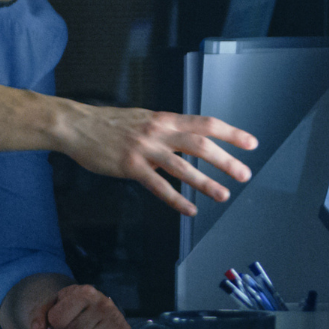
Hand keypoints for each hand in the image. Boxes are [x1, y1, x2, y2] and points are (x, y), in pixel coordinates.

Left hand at [0, 274, 128, 328]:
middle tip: (72, 327)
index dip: (55, 324)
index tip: (62, 320)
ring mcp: (114, 317)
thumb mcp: (54, 304)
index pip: (57, 320)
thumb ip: (40, 315)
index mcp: (84, 292)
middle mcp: (102, 303)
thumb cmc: (71, 305)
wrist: (96, 303)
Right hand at [59, 106, 256, 215]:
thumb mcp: (144, 119)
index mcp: (165, 118)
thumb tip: (189, 141)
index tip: (251, 143)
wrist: (77, 126)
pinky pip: (158, 186)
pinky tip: (190, 209)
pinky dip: (176, 199)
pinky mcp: (130, 166)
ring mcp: (144, 149)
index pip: (206, 123)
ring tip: (224, 195)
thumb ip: (167, 129)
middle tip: (244, 174)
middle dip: (226, 160)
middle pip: (200, 144)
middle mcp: (159, 131)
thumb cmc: (110, 124)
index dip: (231, 133)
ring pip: (182, 166)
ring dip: (206, 182)